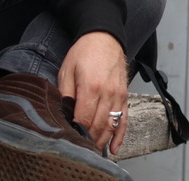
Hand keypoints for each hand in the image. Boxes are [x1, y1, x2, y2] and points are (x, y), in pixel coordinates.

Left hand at [57, 31, 129, 151]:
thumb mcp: (67, 71)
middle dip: (88, 140)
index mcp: (91, 87)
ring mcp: (119, 95)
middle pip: (99, 126)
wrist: (105, 37)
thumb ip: (65, 95)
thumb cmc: (84, 53)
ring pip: (112, 125)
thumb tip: (63, 116)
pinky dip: (120, 135)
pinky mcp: (125, 95)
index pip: (84, 119)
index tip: (68, 138)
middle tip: (78, 148)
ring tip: (92, 150)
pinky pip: (125, 119)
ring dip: (102, 140)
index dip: (76, 132)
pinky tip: (114, 148)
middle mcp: (108, 93)